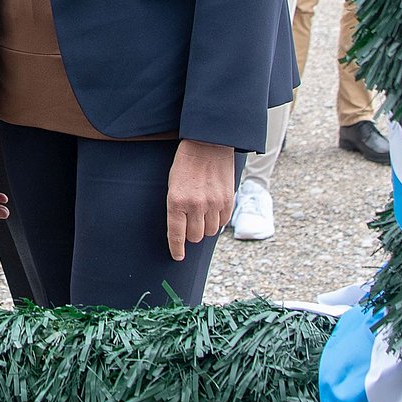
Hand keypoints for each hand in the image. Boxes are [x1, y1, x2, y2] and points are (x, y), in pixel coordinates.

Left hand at [166, 138, 236, 261]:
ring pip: (209, 231)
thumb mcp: (173, 184)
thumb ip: (177, 207)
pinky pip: (223, 222)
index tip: (177, 256)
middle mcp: (195, 205)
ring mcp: (213, 203)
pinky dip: (218, 221)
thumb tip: (183, 230)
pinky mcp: (228, 200)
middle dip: (191, 235)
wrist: (208, 144)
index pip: (176, 234)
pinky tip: (213, 210)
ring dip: (205, 227)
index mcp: (176, 200)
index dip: (176, 248)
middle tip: (190, 225)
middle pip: (195, 237)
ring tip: (202, 214)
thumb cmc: (185, 164)